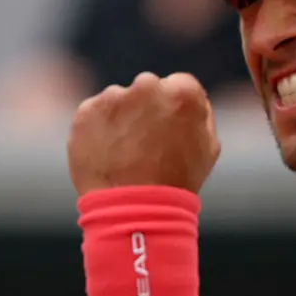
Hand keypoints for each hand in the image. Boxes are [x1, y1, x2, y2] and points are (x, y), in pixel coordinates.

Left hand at [67, 72, 220, 195]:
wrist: (134, 209)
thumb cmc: (177, 181)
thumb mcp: (208, 147)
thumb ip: (200, 113)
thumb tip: (188, 97)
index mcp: (182, 92)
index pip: (179, 85)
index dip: (174, 109)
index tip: (168, 129)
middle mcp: (147, 86)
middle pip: (147, 88)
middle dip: (146, 108)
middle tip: (145, 143)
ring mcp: (114, 97)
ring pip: (119, 101)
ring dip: (121, 119)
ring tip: (125, 154)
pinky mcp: (86, 111)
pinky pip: (95, 114)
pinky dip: (98, 129)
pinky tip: (108, 154)